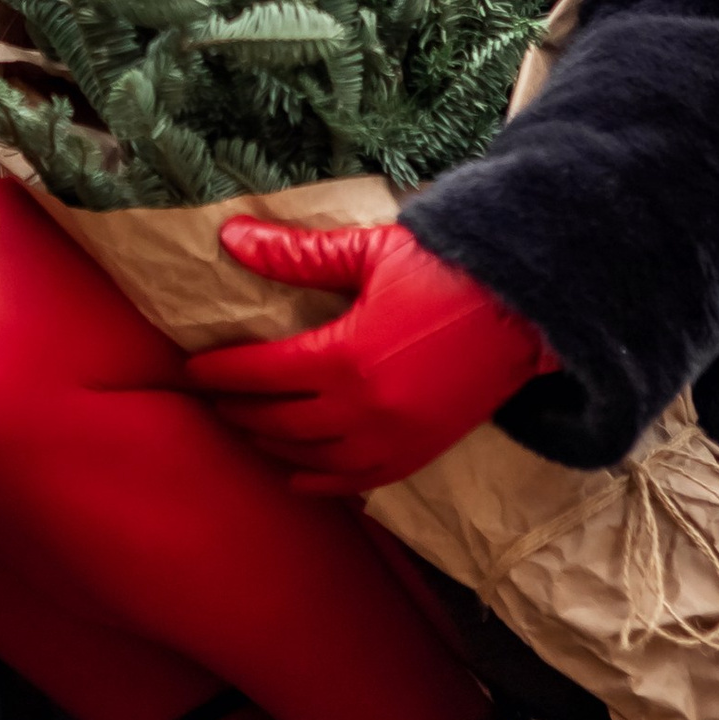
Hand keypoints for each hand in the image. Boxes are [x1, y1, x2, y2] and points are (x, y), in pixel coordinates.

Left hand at [186, 218, 552, 492]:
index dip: (221, 374)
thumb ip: (295, 255)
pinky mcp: (422, 451)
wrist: (526, 306)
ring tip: (246, 429)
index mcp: (345, 357)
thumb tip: (232, 238)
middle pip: (279, 420)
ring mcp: (395, 437)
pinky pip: (359, 480)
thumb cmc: (445, 269)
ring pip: (313, 456)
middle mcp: (364, 409)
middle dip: (239, 411)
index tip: (193, 370)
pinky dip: (322, 481)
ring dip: (272, 445)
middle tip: (213, 400)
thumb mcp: (367, 253)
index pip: (261, 374)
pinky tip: (297, 475)